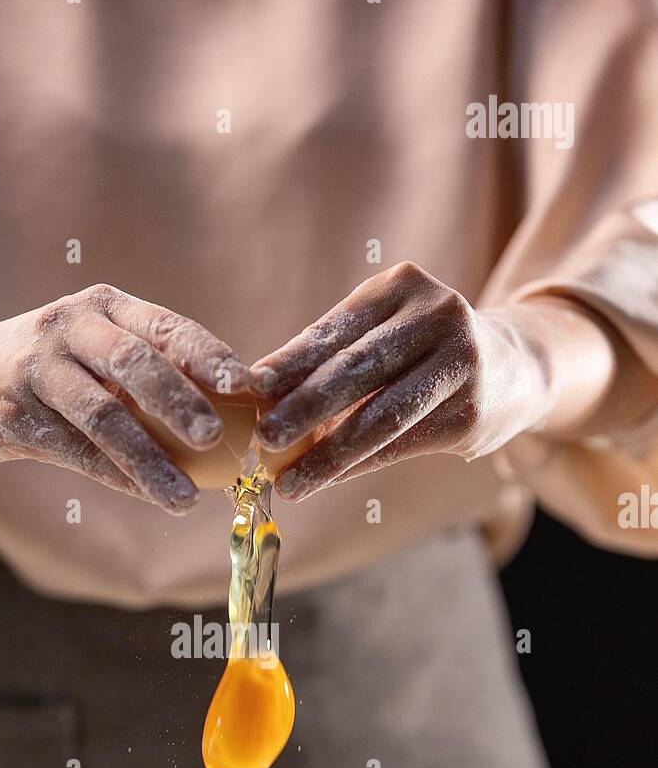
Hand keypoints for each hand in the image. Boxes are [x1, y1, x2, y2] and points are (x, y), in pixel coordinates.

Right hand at [0, 286, 249, 511]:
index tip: (248, 388)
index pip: (165, 327)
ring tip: (187, 499)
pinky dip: (115, 476)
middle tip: (217, 439)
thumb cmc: (48, 369)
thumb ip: (149, 370)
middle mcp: (70, 327)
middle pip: (134, 364)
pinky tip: (147, 497)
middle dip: (181, 402)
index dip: (208, 356)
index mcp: (104, 307)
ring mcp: (37, 369)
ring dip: (150, 460)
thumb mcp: (94, 350)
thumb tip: (236, 412)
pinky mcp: (15, 413)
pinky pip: (74, 451)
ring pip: (104, 416)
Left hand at [249, 262, 555, 500]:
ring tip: (290, 480)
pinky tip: (325, 480)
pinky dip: (358, 465)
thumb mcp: (383, 333)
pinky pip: (402, 444)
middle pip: (358, 369)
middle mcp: (437, 316)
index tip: (253, 386)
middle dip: (305, 408)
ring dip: (329, 453)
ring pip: (382, 416)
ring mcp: (461, 363)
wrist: (513, 367)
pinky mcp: (471, 412)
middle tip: (264, 439)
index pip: (337, 328)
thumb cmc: (420, 351)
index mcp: (401, 287)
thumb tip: (259, 399)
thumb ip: (331, 358)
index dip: (293, 359)